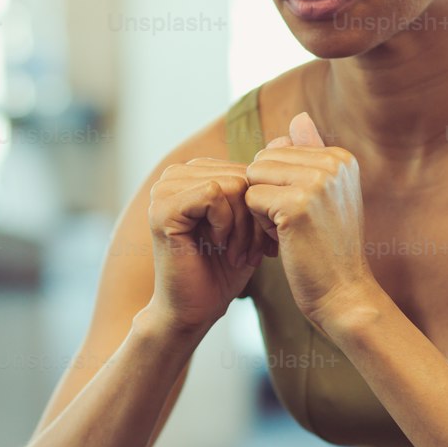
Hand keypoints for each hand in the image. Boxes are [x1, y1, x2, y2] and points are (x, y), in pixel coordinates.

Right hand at [147, 158, 278, 333]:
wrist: (197, 309)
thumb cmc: (225, 269)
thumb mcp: (254, 220)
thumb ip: (264, 181)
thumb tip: (285, 137)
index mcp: (194, 173)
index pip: (247, 170)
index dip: (260, 207)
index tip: (259, 241)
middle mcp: (175, 175)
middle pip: (241, 175)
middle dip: (253, 218)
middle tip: (247, 251)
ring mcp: (164, 189)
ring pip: (232, 184)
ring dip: (241, 225)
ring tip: (234, 251)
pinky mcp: (162, 207)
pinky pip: (215, 194)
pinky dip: (225, 224)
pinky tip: (217, 245)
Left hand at [243, 111, 378, 328]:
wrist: (343, 293)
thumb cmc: (329, 249)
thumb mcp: (326, 196)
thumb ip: (312, 154)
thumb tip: (299, 117)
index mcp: (341, 157)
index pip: (280, 150)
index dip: (279, 185)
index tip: (303, 214)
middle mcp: (333, 163)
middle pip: (264, 160)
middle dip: (266, 193)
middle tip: (293, 225)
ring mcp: (317, 182)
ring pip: (254, 176)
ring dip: (261, 207)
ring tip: (289, 230)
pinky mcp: (297, 204)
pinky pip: (251, 198)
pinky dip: (259, 223)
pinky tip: (283, 241)